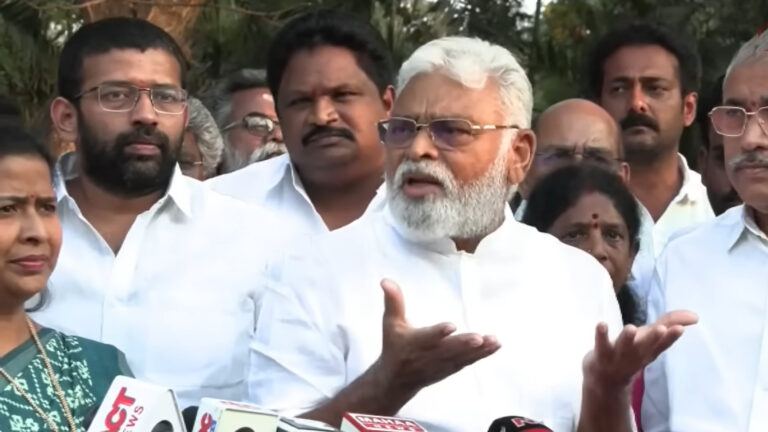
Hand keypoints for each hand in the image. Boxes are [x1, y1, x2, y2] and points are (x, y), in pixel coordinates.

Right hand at [372, 278, 499, 397]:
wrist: (397, 380)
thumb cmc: (394, 346)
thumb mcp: (391, 323)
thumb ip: (393, 301)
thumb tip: (386, 280)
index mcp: (415, 342)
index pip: (427, 337)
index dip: (438, 332)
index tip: (451, 326)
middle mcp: (429, 355)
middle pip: (448, 350)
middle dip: (463, 345)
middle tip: (478, 338)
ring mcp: (442, 364)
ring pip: (462, 357)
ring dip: (479, 350)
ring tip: (494, 340)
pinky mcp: (451, 368)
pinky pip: (468, 362)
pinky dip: (482, 355)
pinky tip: (495, 345)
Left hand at [582, 310, 697, 391]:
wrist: (606, 380)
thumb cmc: (632, 353)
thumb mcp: (651, 339)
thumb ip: (670, 323)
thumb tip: (695, 316)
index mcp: (650, 350)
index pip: (662, 344)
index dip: (671, 337)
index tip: (680, 329)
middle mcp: (636, 354)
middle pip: (646, 346)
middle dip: (654, 338)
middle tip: (662, 329)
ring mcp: (618, 355)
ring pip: (624, 346)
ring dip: (627, 338)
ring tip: (631, 328)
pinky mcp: (601, 353)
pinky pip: (600, 344)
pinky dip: (600, 335)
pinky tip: (601, 324)